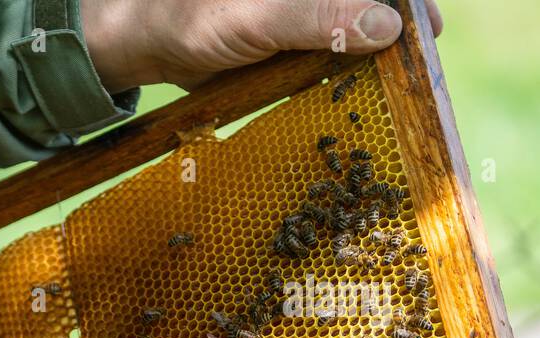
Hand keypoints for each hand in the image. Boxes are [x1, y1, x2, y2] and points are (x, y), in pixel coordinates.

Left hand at [81, 0, 444, 92]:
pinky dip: (346, 70)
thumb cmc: (196, 16)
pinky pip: (331, 51)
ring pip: (355, 29)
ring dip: (374, 54)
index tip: (427, 30)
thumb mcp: (262, 16)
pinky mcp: (292, 37)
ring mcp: (305, 14)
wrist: (147, 44)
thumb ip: (322, 16)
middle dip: (395, 30)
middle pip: (371, 6)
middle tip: (416, 67)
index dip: (407, 3)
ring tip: (396, 82)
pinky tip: (358, 90)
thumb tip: (387, 27)